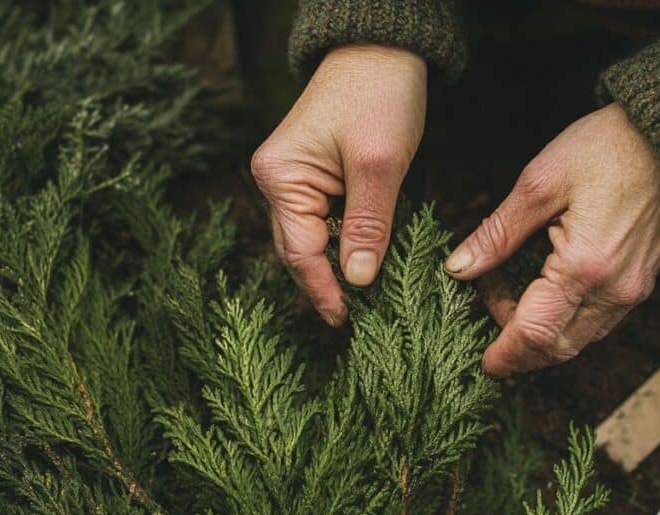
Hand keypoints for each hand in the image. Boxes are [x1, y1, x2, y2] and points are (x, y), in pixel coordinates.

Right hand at [251, 44, 426, 326]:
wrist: (382, 49)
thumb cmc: (379, 95)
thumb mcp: (378, 165)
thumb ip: (368, 225)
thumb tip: (359, 281)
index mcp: (280, 177)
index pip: (299, 251)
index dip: (323, 290)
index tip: (347, 322)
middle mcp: (277, 180)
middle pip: (298, 249)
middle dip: (326, 284)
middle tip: (357, 321)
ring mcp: (292, 178)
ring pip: (311, 238)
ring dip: (334, 268)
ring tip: (362, 302)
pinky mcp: (313, 175)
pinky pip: (323, 221)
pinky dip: (341, 244)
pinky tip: (360, 264)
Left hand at [445, 103, 659, 375]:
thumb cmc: (605, 149)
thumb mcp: (537, 184)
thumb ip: (497, 234)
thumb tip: (459, 269)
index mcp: (585, 267)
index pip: (536, 333)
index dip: (505, 353)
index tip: (482, 362)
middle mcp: (614, 290)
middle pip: (558, 348)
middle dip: (517, 346)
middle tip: (486, 312)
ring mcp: (632, 290)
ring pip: (578, 340)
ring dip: (539, 333)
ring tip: (507, 294)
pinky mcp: (639, 283)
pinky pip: (596, 322)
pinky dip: (564, 321)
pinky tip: (540, 293)